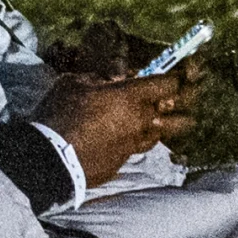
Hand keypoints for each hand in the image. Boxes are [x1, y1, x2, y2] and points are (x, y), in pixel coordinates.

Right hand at [36, 66, 200, 188]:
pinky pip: (137, 148)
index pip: (168, 84)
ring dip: (159, 126)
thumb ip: (97, 79)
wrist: (52, 157)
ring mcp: (135, 144)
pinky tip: (125, 137)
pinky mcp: (124, 162)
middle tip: (181, 101)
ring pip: (160, 134)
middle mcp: (141, 121)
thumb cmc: (61, 113)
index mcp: (131, 96)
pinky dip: (136, 141)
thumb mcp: (73, 83)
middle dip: (185, 108)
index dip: (175, 78)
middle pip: (179, 116)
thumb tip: (111, 79)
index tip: (174, 75)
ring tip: (154, 121)